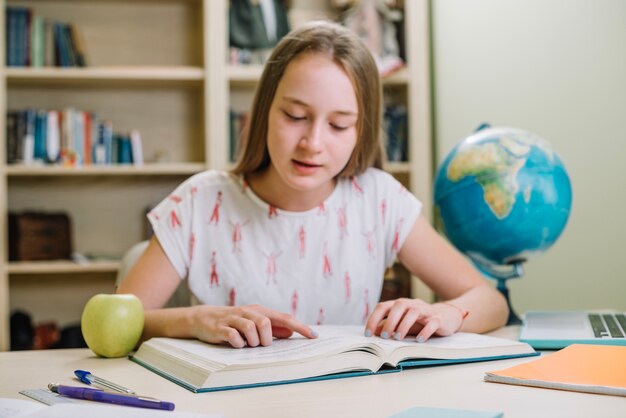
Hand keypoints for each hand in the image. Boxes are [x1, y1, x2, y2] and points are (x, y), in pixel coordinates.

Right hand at [190, 304, 316, 347]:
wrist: (202, 318)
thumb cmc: (233, 322)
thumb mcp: (253, 322)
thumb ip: (272, 327)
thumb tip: (290, 332)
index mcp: (258, 311)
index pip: (283, 318)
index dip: (299, 326)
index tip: (313, 336)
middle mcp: (247, 313)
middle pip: (266, 322)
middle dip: (266, 338)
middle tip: (260, 344)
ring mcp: (233, 319)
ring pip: (251, 327)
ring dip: (252, 341)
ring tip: (247, 344)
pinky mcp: (220, 329)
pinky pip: (234, 336)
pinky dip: (238, 343)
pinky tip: (236, 345)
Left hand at [364, 298, 464, 342]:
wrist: (446, 317)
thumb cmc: (419, 321)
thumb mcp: (401, 323)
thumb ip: (388, 326)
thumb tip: (374, 333)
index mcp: (400, 305)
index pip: (383, 307)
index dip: (374, 319)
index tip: (368, 334)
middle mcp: (412, 304)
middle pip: (399, 305)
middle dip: (390, 321)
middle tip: (385, 336)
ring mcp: (426, 310)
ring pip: (414, 311)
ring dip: (404, 325)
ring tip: (398, 338)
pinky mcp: (438, 319)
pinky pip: (432, 322)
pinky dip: (425, 331)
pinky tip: (419, 340)